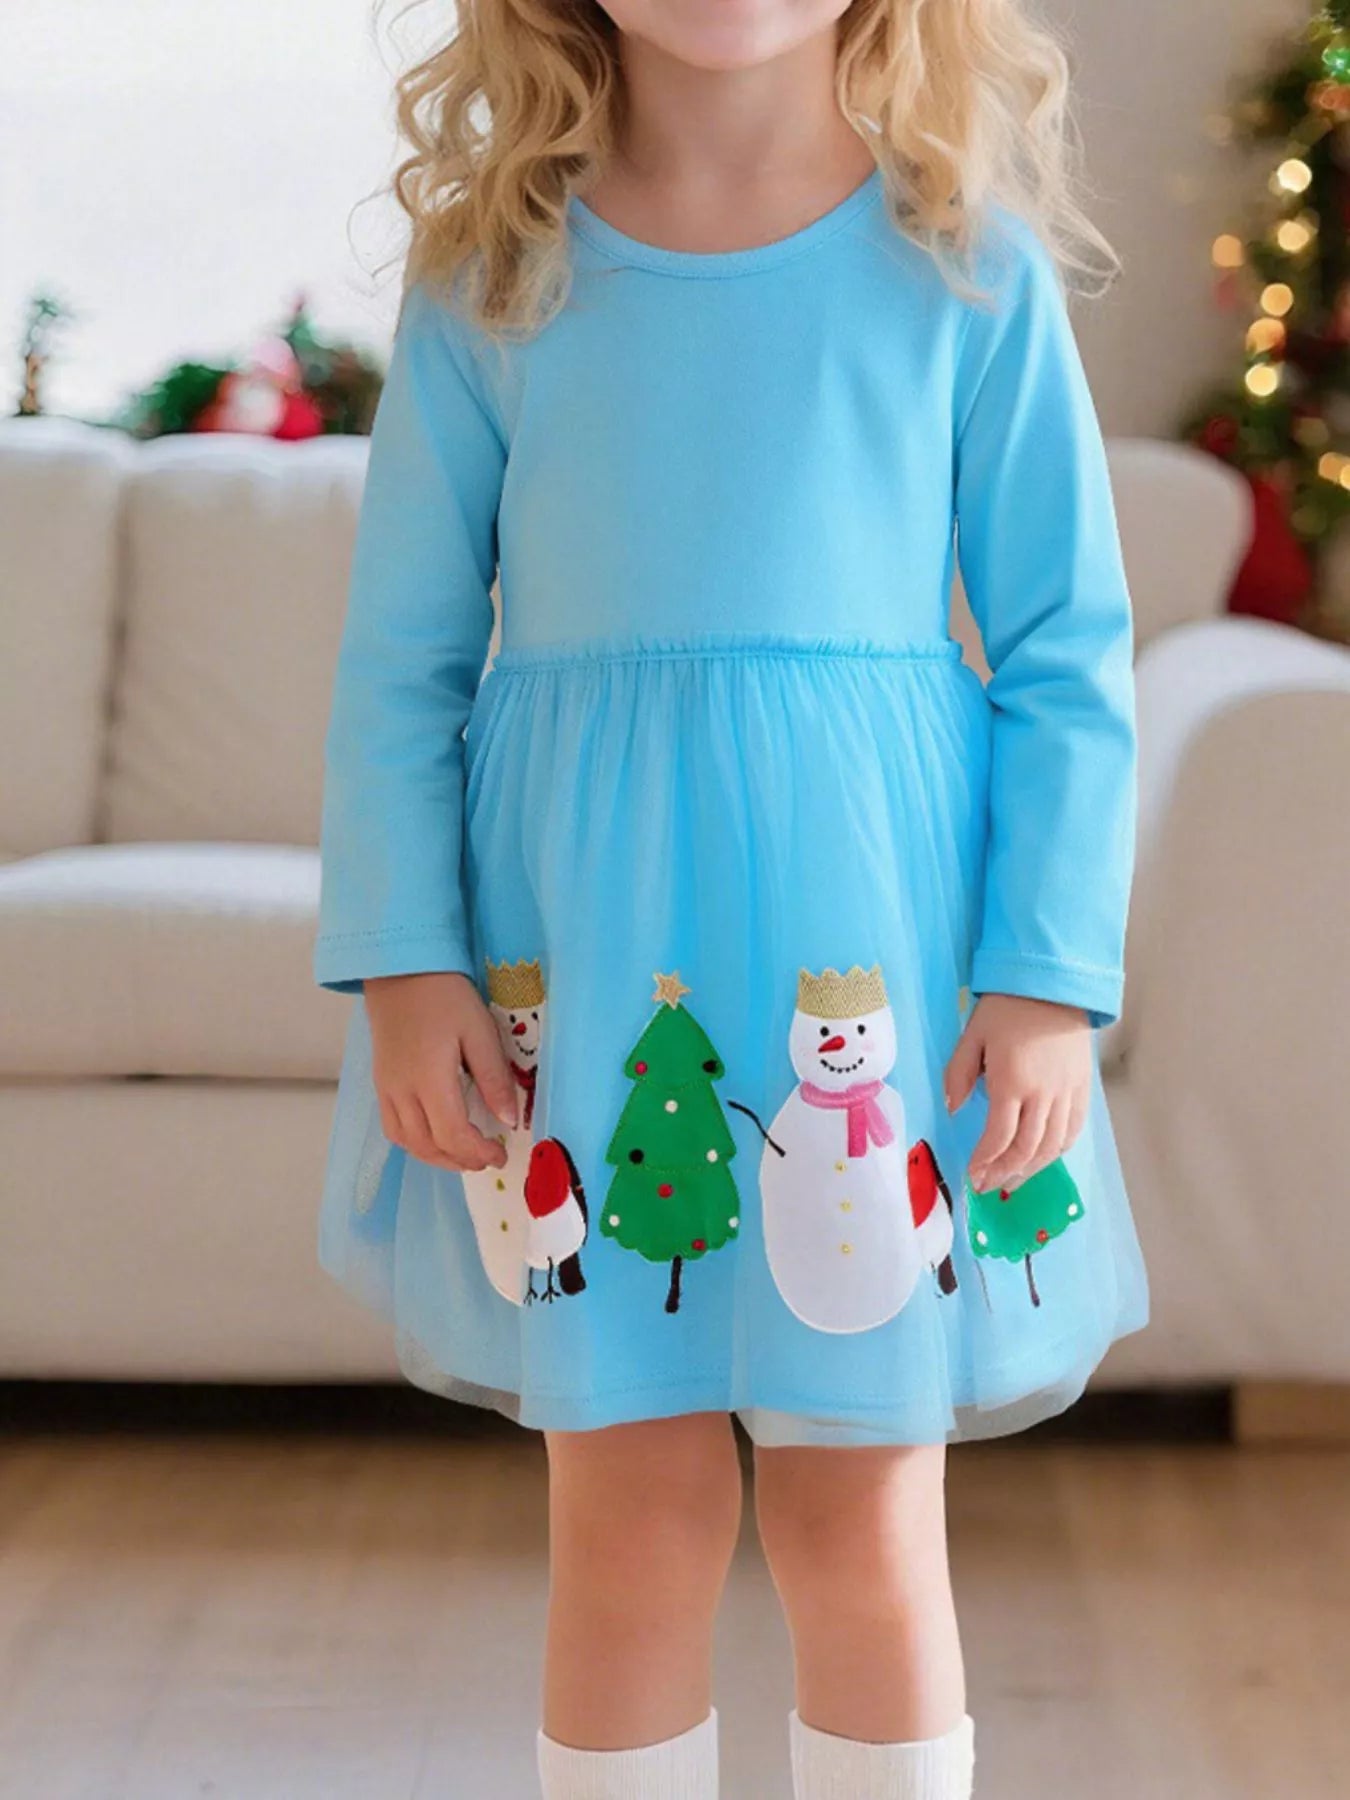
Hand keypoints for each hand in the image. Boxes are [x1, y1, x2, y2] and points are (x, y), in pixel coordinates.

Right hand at [364, 972, 515, 1172]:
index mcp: (430, 1079)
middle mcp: (403, 1091)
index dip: (478, 1153)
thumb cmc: (445, 995)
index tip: (500, 1154)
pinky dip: (415, 1142)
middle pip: (428, 1145)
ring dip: (436, 1156)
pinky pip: (393, 1127)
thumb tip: (510, 1120)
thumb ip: (494, 1078)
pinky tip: (434, 1136)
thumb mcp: (479, 1031)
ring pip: (407, 1142)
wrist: (400, 970)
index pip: (453, 1135)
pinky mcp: (380, 1082)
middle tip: (486, 1158)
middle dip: (460, 1160)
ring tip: (463, 1155)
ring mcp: (387, 1088)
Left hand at [943, 994, 1090, 1192]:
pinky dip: (1058, 1151)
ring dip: (1031, 1170)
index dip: (985, 1161)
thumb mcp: (972, 1036)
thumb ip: (958, 1074)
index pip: (999, 1137)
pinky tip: (1042, 1159)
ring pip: (1052, 1147)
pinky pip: (1073, 1131)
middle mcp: (1043, 1095)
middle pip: (1027, 1150)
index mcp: (1012, 1083)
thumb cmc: (1006, 1009)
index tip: (972, 1174)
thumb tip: (952, 1108)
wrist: (1053, 986)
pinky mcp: (1083, 1089)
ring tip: (1011, 1180)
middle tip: (987, 1185)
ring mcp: (1067, 1094)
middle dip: (1004, 1173)